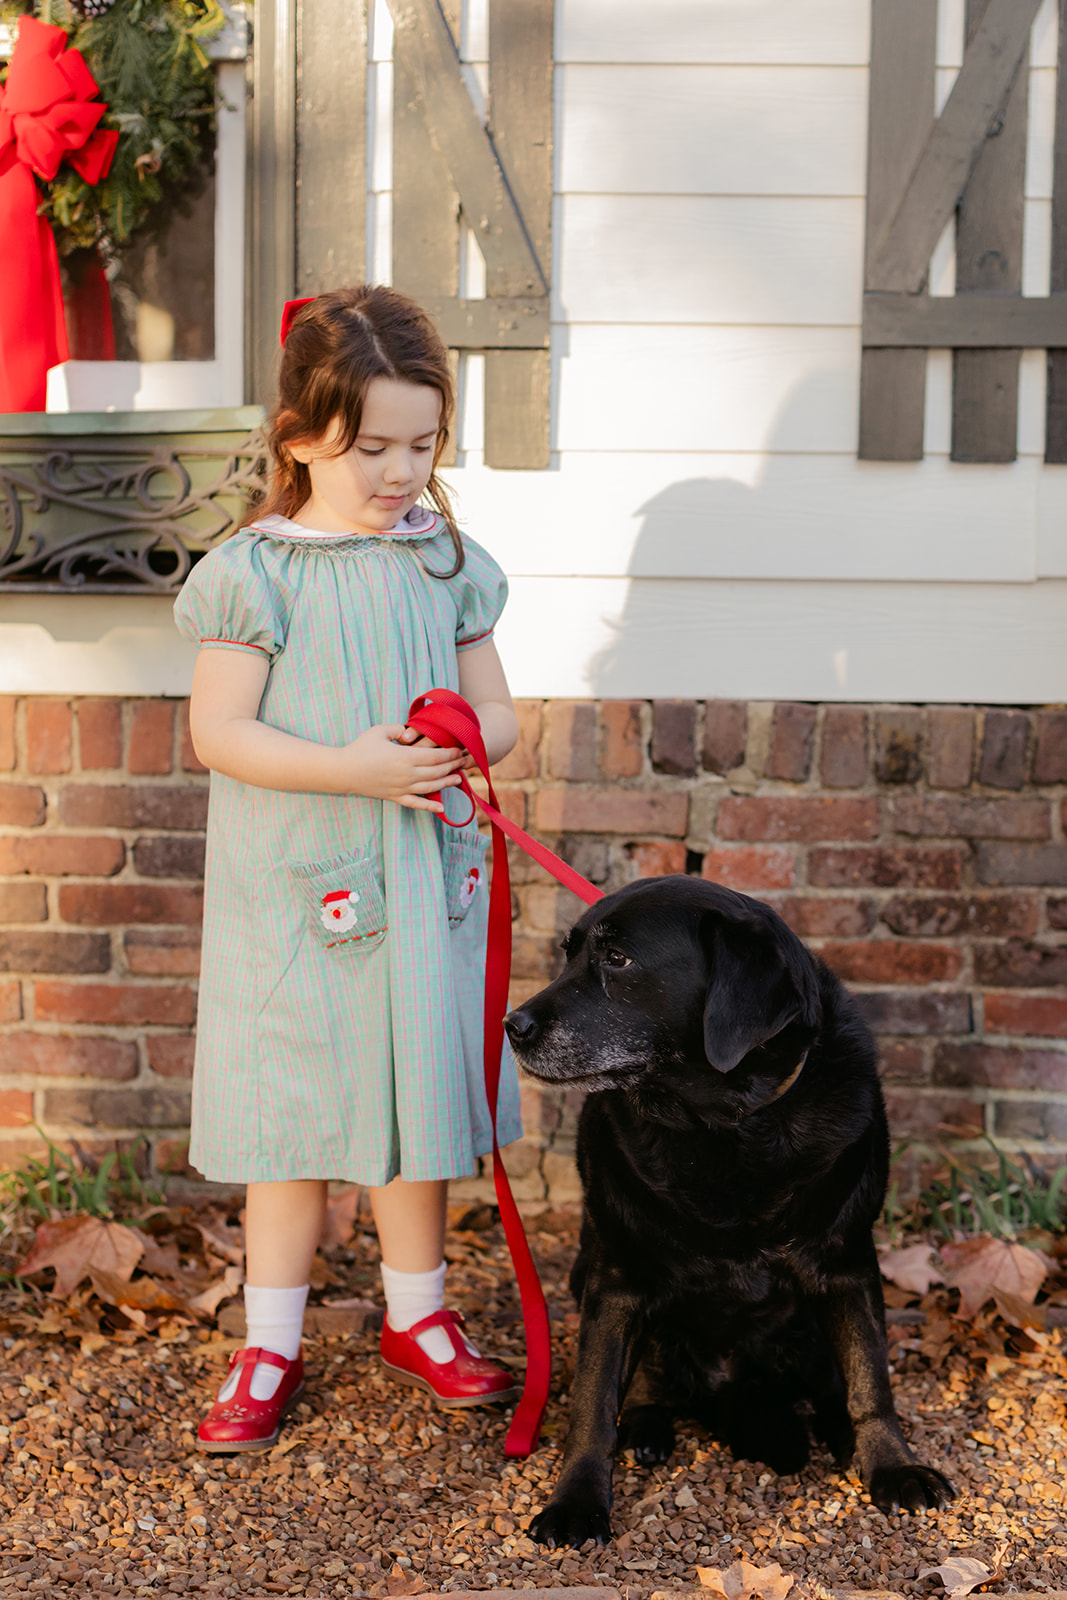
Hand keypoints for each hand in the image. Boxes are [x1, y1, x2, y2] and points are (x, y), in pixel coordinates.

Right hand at [336, 723, 464, 811]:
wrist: (343, 771)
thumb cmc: (360, 748)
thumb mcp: (380, 731)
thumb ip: (399, 729)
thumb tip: (412, 732)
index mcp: (405, 757)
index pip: (436, 757)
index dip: (451, 753)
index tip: (460, 749)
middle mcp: (406, 775)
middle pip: (437, 772)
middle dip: (453, 766)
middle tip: (464, 761)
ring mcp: (401, 788)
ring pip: (431, 787)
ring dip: (447, 783)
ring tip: (459, 779)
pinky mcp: (394, 797)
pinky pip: (416, 804)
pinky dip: (430, 807)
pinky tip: (442, 808)